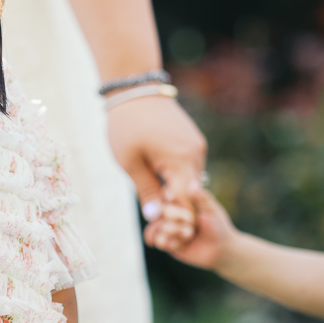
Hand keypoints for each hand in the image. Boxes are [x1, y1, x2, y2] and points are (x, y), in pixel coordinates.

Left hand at [106, 95, 205, 249]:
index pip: (185, 203)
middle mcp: (195, 154)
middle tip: (155, 224)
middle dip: (175, 211)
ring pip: (190, 180)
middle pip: (191, 193)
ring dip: (175, 193)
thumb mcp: (130, 163)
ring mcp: (196, 146)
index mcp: (181, 161)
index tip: (160, 234)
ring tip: (155, 204)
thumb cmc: (127, 125)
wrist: (135, 88)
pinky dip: (176, 178)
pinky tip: (160, 182)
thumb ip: (146, 191)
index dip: (174, 220)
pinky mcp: (193, 140)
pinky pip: (187, 167)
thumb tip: (156, 216)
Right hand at [151, 187, 236, 271]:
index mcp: (181, 201)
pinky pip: (157, 240)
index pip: (167, 194)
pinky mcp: (167, 242)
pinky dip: (167, 242)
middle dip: (176, 216)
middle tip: (192, 224)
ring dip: (173, 230)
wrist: (219, 248)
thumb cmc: (217, 225)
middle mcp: (172, 213)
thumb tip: (192, 184)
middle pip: (161, 210)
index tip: (173, 197)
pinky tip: (179, 244)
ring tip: (189, 234)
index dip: (168, 196)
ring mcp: (168, 227)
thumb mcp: (212, 210)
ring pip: (157, 226)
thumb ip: (202, 198)